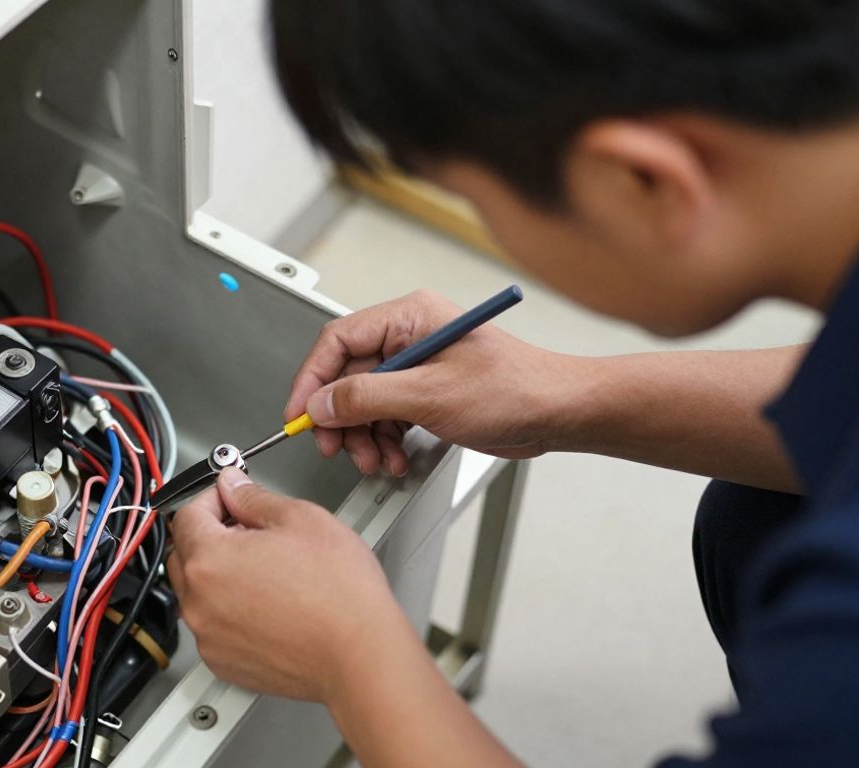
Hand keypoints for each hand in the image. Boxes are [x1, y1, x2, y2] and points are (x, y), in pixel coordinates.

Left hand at [166, 468, 412, 702]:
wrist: (360, 656)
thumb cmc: (340, 595)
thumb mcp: (300, 519)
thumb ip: (254, 497)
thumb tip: (234, 487)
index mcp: (209, 561)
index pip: (187, 515)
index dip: (212, 498)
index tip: (231, 498)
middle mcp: (199, 603)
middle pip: (184, 554)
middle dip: (210, 535)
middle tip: (250, 530)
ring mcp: (209, 637)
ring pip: (197, 592)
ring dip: (218, 574)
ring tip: (264, 569)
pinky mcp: (224, 662)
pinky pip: (213, 625)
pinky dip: (228, 611)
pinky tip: (266, 602)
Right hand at [287, 289, 577, 474]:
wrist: (557, 413)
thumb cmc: (515, 389)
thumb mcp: (430, 396)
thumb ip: (367, 398)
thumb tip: (322, 403)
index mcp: (409, 317)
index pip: (338, 340)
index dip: (312, 379)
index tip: (300, 413)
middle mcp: (409, 337)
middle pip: (347, 375)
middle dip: (341, 417)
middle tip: (335, 446)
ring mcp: (417, 366)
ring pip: (364, 401)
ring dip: (363, 436)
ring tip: (374, 459)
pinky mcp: (426, 392)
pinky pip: (387, 415)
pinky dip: (384, 440)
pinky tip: (393, 458)